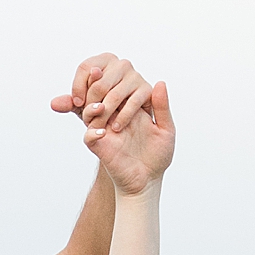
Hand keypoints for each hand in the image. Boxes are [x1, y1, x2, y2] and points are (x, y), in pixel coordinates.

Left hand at [51, 51, 153, 136]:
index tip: (77, 104)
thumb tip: (54, 104)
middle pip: (98, 83)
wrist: (130, 121)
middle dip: (91, 104)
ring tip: (98, 127)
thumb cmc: (106, 107)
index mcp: (105, 60)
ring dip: (104, 114)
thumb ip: (70, 103)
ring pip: (113, 95)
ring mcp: (136, 76)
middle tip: (88, 120)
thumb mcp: (86, 106)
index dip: (78, 86)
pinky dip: (121, 118)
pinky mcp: (147, 90)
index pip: (86, 68)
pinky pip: (131, 104)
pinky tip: (114, 127)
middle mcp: (121, 64)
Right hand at [86, 80, 174, 194]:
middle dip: (98, 89)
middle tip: (100, 85)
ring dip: (93, 108)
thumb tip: (160, 82)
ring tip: (101, 107)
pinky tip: (104, 132)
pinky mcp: (100, 148)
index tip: (114, 73)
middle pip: (99, 96)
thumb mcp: (165, 130)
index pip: (117, 88)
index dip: (113, 79)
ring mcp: (105, 132)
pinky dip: (93, 132)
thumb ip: (161, 108)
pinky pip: (89, 136)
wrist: (148, 181)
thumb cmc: (157, 155)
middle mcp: (115, 117)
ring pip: (89, 113)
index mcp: (130, 109)